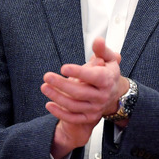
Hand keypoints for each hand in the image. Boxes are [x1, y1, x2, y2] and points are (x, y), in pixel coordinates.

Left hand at [41, 38, 125, 158]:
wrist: (114, 94)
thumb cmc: (107, 73)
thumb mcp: (109, 59)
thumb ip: (102, 50)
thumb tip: (98, 40)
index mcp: (107, 80)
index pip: (94, 77)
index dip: (79, 72)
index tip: (63, 67)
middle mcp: (102, 96)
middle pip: (80, 92)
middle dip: (61, 84)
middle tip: (47, 76)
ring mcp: (96, 108)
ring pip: (74, 105)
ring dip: (56, 97)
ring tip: (44, 87)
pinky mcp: (89, 117)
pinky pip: (73, 118)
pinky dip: (60, 113)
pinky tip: (49, 104)